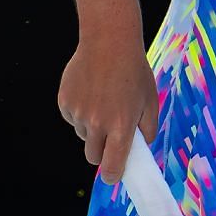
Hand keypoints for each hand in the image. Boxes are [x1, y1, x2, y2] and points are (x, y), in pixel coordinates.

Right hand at [57, 35, 158, 183]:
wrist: (109, 40)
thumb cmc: (134, 71)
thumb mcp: (150, 101)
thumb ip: (148, 130)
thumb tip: (141, 148)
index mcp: (121, 127)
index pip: (111, 168)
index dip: (113, 175)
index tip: (114, 174)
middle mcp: (97, 123)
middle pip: (93, 156)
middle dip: (101, 150)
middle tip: (109, 133)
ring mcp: (78, 112)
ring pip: (82, 134)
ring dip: (90, 126)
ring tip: (102, 100)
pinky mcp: (64, 101)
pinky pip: (70, 117)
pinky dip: (78, 111)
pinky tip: (89, 91)